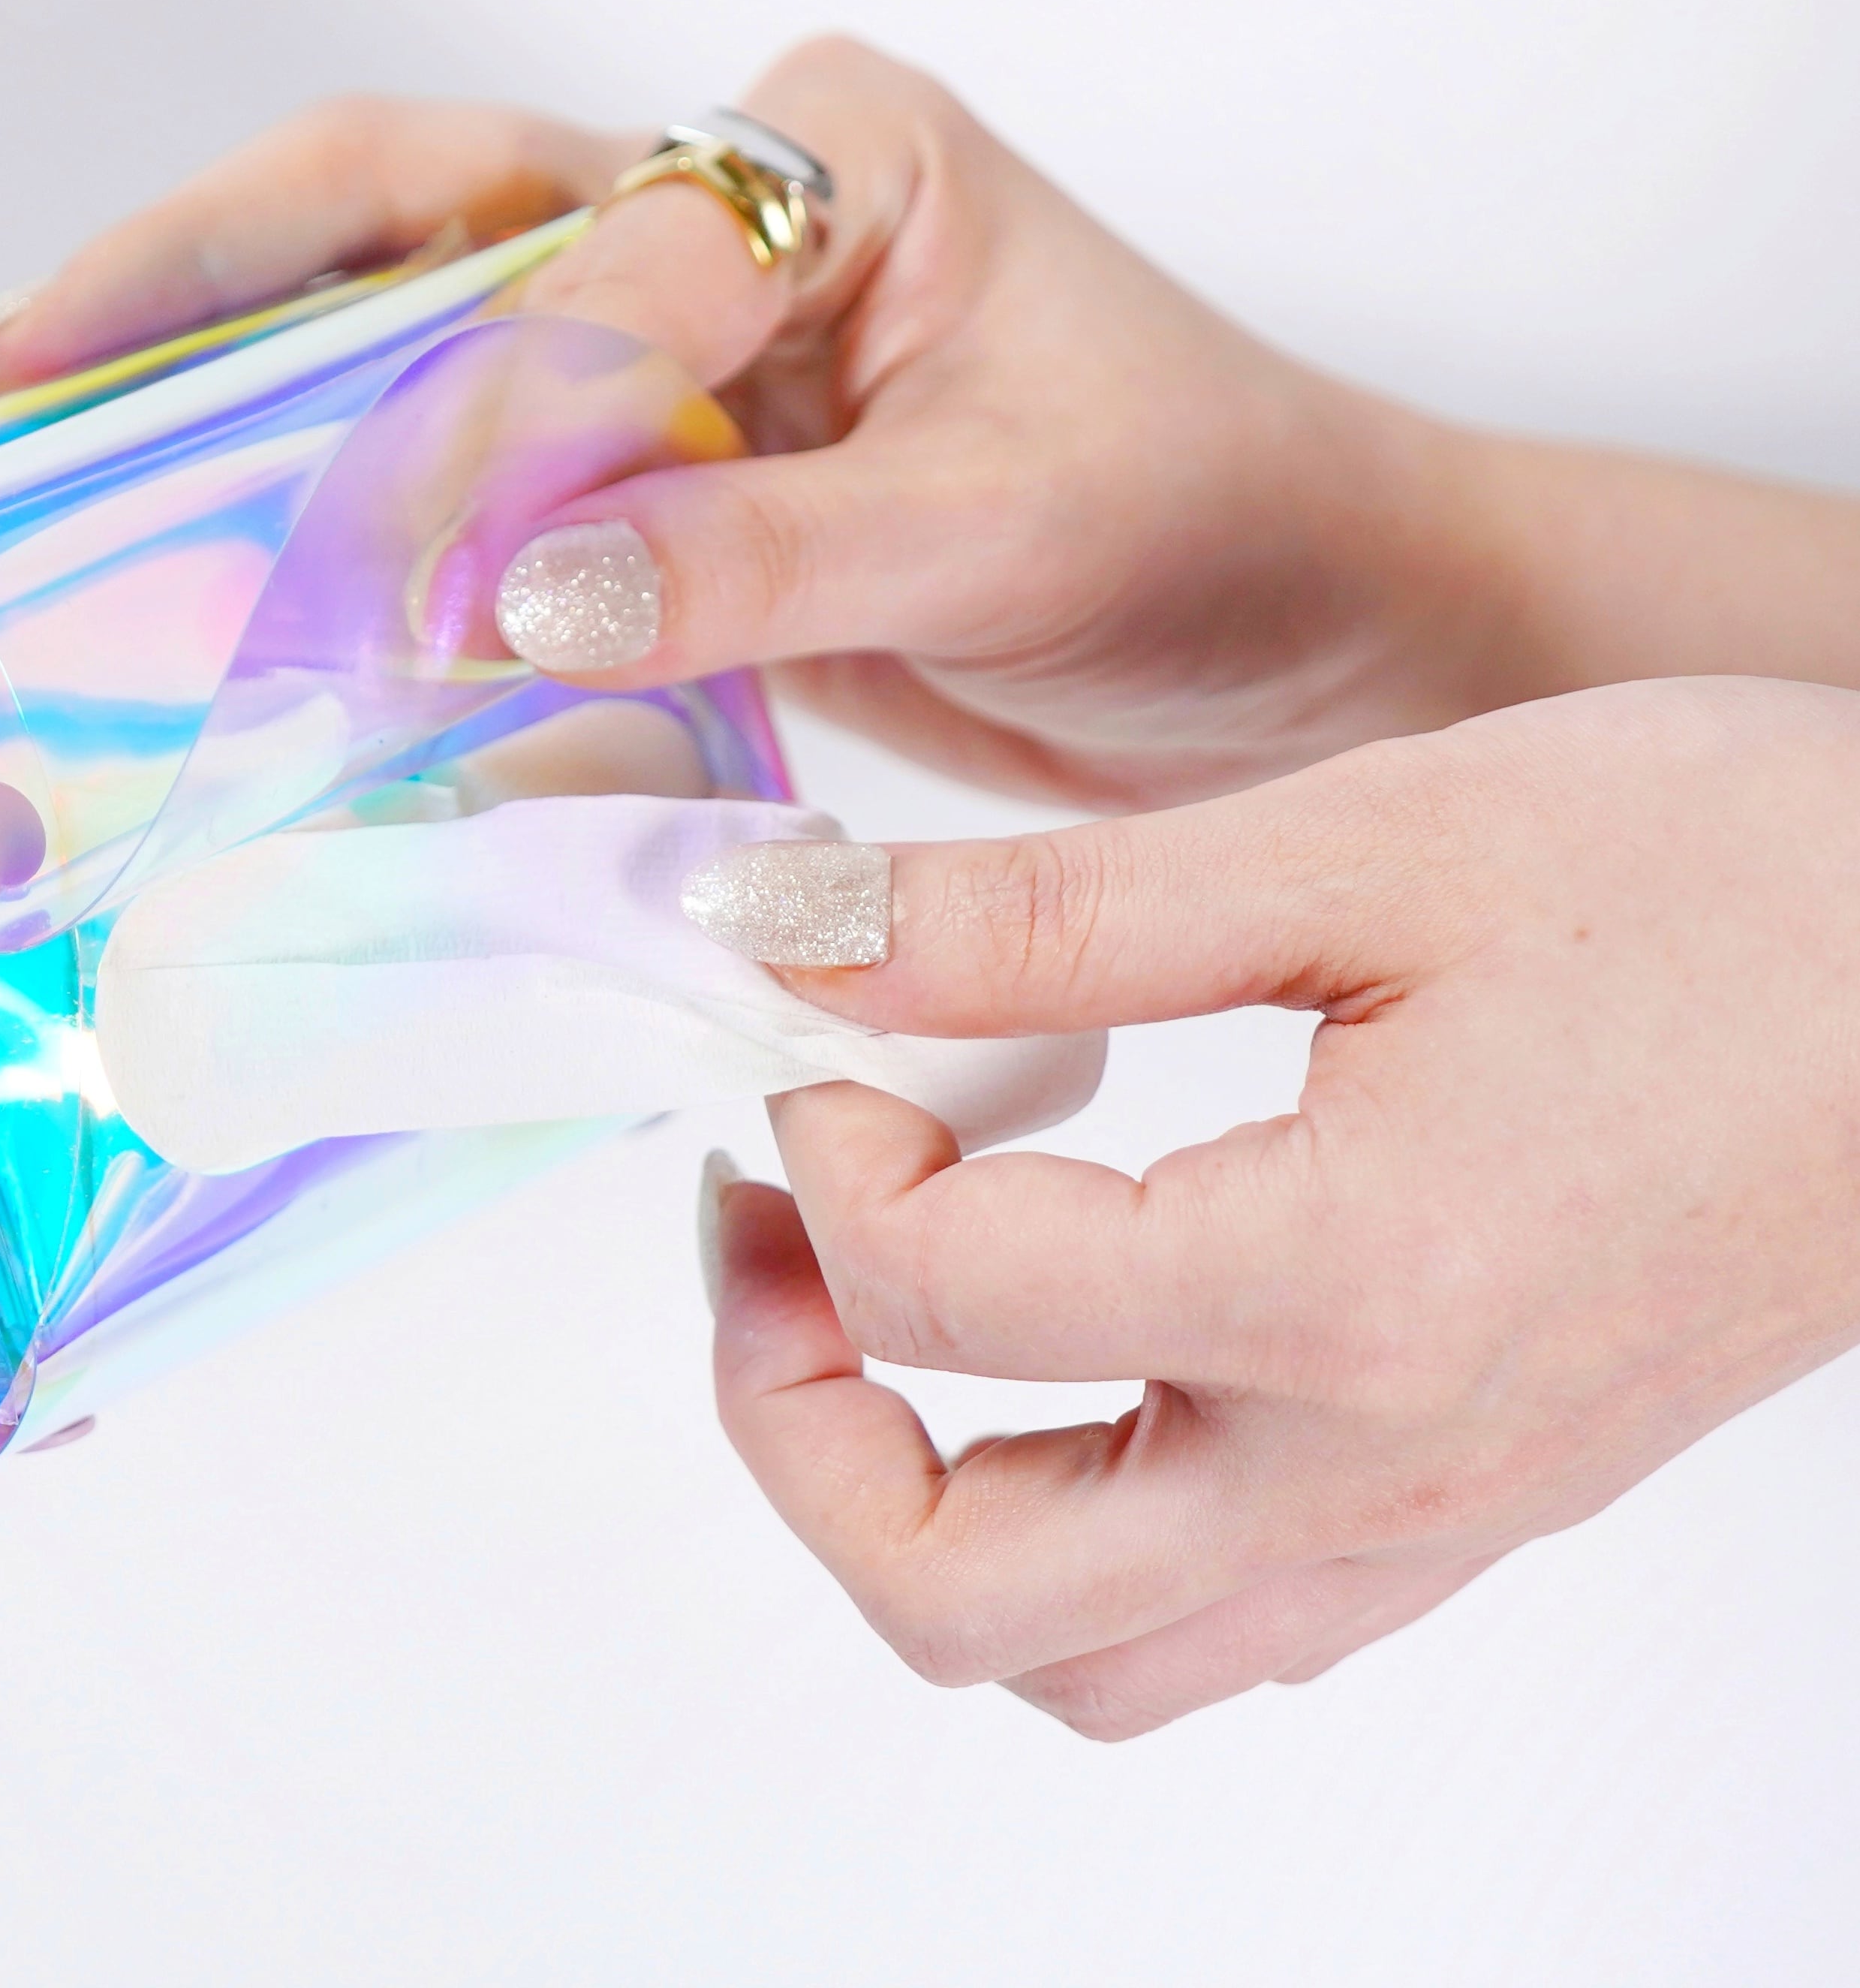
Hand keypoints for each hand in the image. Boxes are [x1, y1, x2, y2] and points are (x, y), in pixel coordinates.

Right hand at [0, 39, 1533, 807]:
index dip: (472, 415)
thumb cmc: (1215, 526)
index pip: (587, 246)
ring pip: (407, 345)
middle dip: (207, 281)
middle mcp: (725, 221)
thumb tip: (513, 595)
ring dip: (234, 397)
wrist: (1300, 634)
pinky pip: (469, 496)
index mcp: (827, 153)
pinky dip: (351, 544)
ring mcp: (677, 356)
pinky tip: (227, 590)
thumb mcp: (1012, 524)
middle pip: (418, 214)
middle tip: (6, 370)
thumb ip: (768, 552)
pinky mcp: (658, 488)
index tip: (412, 591)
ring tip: (41, 451)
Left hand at [692, 676, 1859, 1735]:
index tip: (817, 1015)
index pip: (940, 1297)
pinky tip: (1063, 1338)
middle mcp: (1375, 1467)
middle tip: (763, 1226)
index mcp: (1338, 1294)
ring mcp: (1429, 1515)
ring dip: (918, 1502)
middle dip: (792, 1415)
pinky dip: (1073, 1522)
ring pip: (1081, 1658)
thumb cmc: (1741, 884)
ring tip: (873, 1295)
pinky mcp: (1470, 1498)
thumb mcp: (1362, 846)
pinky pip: (1212, 1619)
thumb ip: (1046, 914)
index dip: (816, 1146)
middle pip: (960, 1596)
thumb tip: (800, 927)